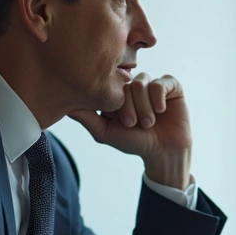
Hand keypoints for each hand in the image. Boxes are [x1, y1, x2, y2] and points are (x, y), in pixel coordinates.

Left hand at [68, 73, 192, 188]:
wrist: (163, 151)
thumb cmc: (134, 142)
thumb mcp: (105, 132)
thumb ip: (86, 117)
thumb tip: (65, 106)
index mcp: (117, 93)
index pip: (110, 88)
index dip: (116, 107)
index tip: (124, 124)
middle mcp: (133, 85)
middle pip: (126, 85)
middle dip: (131, 109)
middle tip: (136, 125)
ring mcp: (152, 83)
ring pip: (141, 84)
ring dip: (145, 108)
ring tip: (149, 123)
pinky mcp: (170, 84)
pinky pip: (160, 83)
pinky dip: (158, 100)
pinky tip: (161, 111)